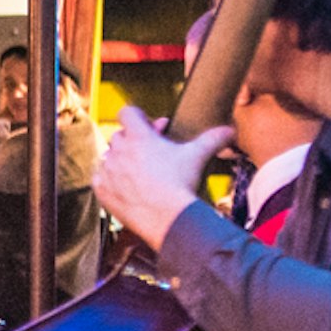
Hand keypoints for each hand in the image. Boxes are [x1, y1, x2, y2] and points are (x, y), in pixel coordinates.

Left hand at [93, 106, 228, 254]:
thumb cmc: (181, 183)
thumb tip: (230, 131)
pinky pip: (100, 178)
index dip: (139, 117)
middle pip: (120, 135)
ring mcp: (107, 170)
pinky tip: (125, 185)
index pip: (128, 112)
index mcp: (138, 136)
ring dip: (121, 160)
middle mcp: (118, 150)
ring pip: (109, 157)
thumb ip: (212, 139)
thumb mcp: (198, 155)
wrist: (167, 217)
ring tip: (139, 170)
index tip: (152, 127)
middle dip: (134, 140)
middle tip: (151, 151)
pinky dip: (110, 180)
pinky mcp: (101, 189)